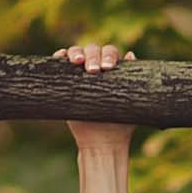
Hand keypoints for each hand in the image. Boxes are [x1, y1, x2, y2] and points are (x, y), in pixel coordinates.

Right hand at [56, 39, 134, 159]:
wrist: (102, 142)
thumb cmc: (121, 124)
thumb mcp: (131, 103)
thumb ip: (132, 81)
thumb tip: (130, 54)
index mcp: (113, 70)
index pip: (110, 52)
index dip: (108, 55)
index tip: (107, 68)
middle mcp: (96, 68)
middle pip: (93, 50)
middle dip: (92, 56)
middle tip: (93, 70)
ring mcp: (79, 73)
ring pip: (76, 52)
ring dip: (76, 52)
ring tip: (77, 62)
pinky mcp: (65, 81)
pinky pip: (60, 64)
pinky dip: (59, 56)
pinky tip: (61, 57)